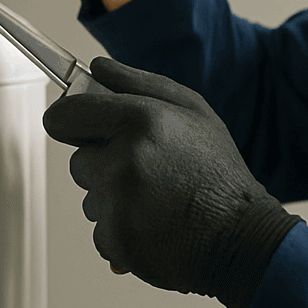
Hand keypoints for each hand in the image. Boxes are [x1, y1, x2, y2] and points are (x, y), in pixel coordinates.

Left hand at [43, 57, 301, 307]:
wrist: (240, 238)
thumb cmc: (218, 174)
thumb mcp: (194, 111)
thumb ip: (138, 83)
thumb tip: (96, 67)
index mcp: (142, 120)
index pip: (67, 114)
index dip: (67, 120)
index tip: (72, 126)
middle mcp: (125, 159)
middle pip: (78, 160)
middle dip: (104, 165)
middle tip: (148, 172)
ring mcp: (117, 203)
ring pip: (89, 198)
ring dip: (112, 200)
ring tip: (156, 201)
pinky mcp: (115, 239)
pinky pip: (99, 231)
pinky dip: (120, 231)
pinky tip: (153, 225)